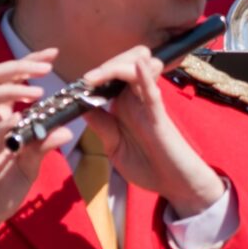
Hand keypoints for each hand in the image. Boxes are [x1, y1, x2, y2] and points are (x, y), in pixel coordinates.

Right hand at [0, 49, 71, 248]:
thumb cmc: (1, 193)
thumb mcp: (28, 167)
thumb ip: (41, 147)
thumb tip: (66, 129)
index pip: (6, 81)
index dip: (26, 64)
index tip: (51, 54)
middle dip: (18, 68)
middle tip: (46, 69)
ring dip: (11, 91)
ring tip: (37, 93)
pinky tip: (18, 123)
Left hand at [81, 46, 224, 216]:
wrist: (173, 184)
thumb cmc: (145, 166)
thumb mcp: (113, 146)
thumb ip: (100, 125)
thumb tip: (80, 105)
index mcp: (122, 105)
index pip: (109, 78)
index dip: (93, 75)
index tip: (74, 85)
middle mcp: (135, 99)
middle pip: (124, 65)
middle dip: (106, 64)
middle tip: (87, 79)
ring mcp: (147, 104)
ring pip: (138, 69)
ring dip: (119, 66)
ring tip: (99, 76)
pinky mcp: (158, 116)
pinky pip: (152, 92)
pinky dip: (145, 77)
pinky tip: (139, 65)